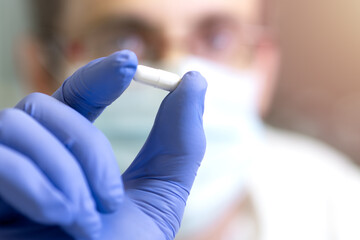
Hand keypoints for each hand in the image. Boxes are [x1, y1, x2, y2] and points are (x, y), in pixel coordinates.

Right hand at [0, 50, 206, 239]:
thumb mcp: (161, 195)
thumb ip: (180, 141)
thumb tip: (195, 80)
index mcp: (70, 153)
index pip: (75, 95)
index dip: (98, 74)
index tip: (131, 64)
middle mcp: (31, 155)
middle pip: (47, 105)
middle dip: (87, 147)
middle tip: (109, 198)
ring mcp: (1, 169)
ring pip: (20, 123)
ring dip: (66, 170)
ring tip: (84, 217)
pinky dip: (37, 183)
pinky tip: (57, 216)